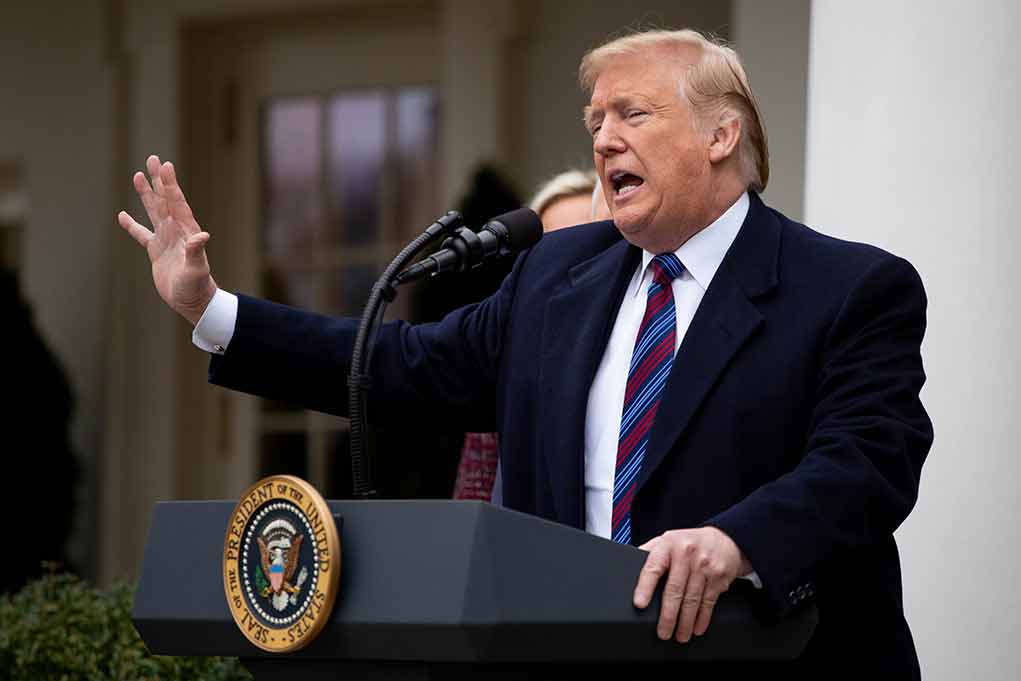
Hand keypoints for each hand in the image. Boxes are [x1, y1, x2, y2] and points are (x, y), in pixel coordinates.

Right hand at [118, 155, 216, 324]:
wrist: (193, 302)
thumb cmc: (197, 287)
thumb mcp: (196, 270)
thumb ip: (196, 252)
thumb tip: (202, 236)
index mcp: (186, 232)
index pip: (177, 203)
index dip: (170, 185)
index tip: (165, 165)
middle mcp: (176, 231)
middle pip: (165, 200)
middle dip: (158, 180)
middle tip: (152, 158)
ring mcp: (166, 240)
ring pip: (153, 212)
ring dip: (146, 194)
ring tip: (138, 175)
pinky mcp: (157, 251)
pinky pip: (142, 234)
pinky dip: (132, 226)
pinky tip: (122, 215)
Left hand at [633, 527, 750, 642]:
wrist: (724, 540)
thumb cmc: (689, 542)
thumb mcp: (666, 540)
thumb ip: (649, 552)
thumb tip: (628, 565)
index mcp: (668, 545)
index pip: (653, 568)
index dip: (645, 587)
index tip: (639, 604)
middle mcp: (686, 554)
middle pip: (674, 590)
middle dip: (668, 615)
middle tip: (663, 632)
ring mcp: (704, 566)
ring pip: (692, 600)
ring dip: (685, 622)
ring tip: (680, 635)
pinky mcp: (718, 577)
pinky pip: (708, 602)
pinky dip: (702, 618)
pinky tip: (696, 627)